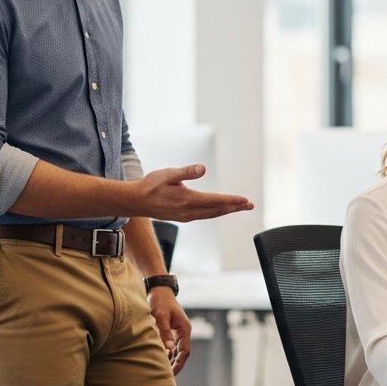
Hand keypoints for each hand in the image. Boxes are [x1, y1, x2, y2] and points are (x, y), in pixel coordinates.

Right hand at [132, 165, 253, 222]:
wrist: (137, 201)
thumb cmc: (151, 186)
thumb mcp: (168, 174)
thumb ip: (186, 172)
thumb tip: (203, 168)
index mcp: (188, 200)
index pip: (215, 201)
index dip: (232, 201)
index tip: (245, 200)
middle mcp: (189, 211)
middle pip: (218, 210)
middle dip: (235, 207)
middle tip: (250, 205)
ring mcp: (187, 216)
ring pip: (212, 214)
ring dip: (227, 210)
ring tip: (240, 207)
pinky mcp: (184, 217)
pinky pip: (205, 216)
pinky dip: (216, 213)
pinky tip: (221, 210)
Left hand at [148, 287, 191, 374]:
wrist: (159, 290)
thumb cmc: (160, 301)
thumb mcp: (161, 316)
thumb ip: (164, 332)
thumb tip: (169, 349)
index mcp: (185, 329)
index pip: (185, 351)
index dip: (178, 363)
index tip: (171, 373)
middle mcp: (183, 332)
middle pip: (181, 353)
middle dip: (175, 365)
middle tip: (165, 377)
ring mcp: (178, 332)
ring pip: (176, 351)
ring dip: (170, 360)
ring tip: (162, 371)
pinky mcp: (171, 330)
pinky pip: (171, 346)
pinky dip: (166, 354)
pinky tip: (160, 360)